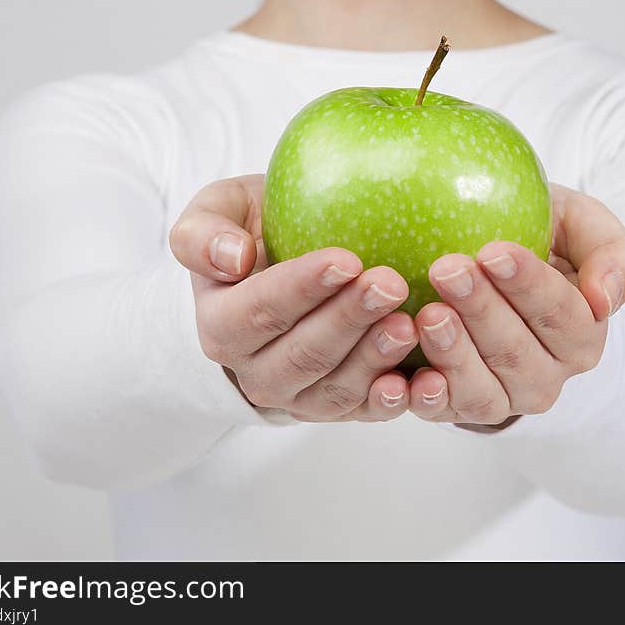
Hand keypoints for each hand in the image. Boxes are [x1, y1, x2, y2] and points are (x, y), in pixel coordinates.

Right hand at [169, 175, 415, 421]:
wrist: (280, 272)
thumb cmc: (254, 233)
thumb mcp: (218, 212)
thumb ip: (203, 233)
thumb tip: (233, 258)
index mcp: (222, 326)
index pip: (259, 312)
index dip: (302, 289)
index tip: (347, 260)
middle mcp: (256, 372)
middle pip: (304, 354)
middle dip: (348, 320)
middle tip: (390, 285)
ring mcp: (298, 397)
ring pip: (336, 388)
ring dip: (374, 359)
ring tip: (409, 324)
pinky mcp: (338, 410)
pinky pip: (365, 412)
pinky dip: (393, 400)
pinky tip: (422, 379)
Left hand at [407, 184, 624, 426]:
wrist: (484, 264)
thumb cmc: (537, 236)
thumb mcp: (580, 226)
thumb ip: (612, 255)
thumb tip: (605, 300)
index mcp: (581, 335)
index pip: (562, 315)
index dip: (528, 286)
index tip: (493, 252)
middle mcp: (545, 376)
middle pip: (517, 353)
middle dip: (481, 311)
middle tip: (447, 269)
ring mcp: (501, 398)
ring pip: (483, 390)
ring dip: (454, 355)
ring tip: (428, 315)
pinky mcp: (455, 408)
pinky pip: (442, 413)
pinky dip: (425, 400)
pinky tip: (406, 377)